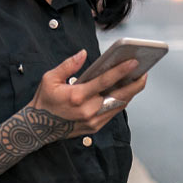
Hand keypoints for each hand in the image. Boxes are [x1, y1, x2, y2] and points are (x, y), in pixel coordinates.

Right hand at [24, 50, 148, 139]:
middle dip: (135, 84)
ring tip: (138, 79)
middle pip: (119, 97)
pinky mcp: (94, 127)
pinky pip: (112, 113)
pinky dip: (120, 102)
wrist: (37, 128)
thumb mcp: (50, 79)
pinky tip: (125, 92)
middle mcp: (88, 111)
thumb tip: (83, 53)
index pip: (104, 82)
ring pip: (118, 106)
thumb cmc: (44, 101)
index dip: (121, 71)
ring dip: (130, 93)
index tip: (134, 62)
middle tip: (145, 72)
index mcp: (77, 96)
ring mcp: (92, 121)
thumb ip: (68, 65)